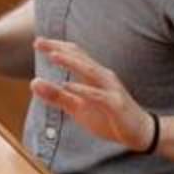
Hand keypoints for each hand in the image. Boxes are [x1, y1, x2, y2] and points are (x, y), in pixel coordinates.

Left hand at [31, 38, 153, 151]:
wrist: (140, 132)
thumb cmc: (108, 117)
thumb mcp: (78, 108)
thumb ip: (56, 96)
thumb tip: (33, 83)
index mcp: (94, 75)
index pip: (75, 54)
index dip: (56, 46)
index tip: (37, 42)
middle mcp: (103, 76)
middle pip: (80, 57)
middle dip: (59, 48)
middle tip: (39, 42)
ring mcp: (111, 89)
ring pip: (90, 71)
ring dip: (71, 62)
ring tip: (53, 56)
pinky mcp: (116, 104)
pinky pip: (98, 95)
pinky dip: (83, 90)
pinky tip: (68, 86)